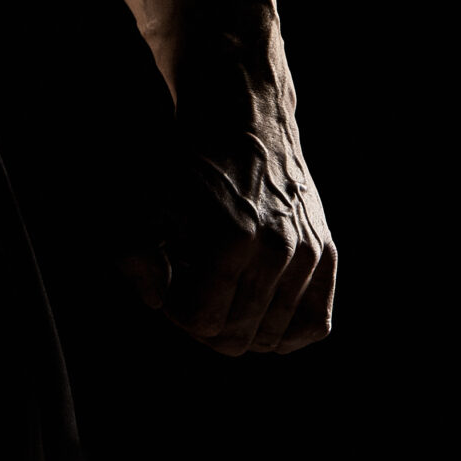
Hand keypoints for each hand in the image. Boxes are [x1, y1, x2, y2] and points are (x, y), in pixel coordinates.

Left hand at [119, 118, 336, 356]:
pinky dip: (285, 333)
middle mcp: (277, 249)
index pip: (202, 322)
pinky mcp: (328, 254)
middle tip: (192, 290)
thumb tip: (156, 302)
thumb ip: (132, 254)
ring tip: (221, 289)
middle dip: (204, 324)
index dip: (176, 311)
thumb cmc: (190, 164)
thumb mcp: (145, 199)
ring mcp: (309, 254)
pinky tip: (257, 309)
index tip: (170, 282)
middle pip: (236, 338)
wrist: (244, 120)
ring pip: (272, 339)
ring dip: (239, 323)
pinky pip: (314, 326)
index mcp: (231, 238)